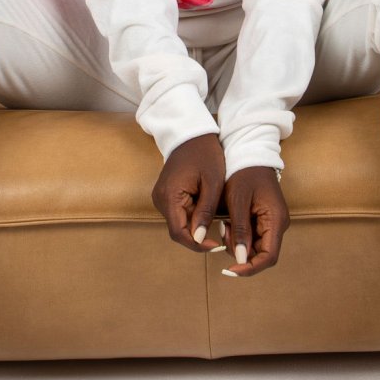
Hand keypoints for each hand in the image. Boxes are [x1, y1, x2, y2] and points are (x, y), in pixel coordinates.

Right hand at [151, 132, 226, 254]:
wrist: (192, 133)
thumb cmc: (205, 154)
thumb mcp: (213, 183)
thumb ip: (205, 211)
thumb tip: (198, 238)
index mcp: (170, 196)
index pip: (179, 232)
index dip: (196, 244)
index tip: (215, 245)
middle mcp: (160, 199)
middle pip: (177, 230)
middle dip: (197, 237)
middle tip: (219, 238)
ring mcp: (161, 197)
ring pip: (178, 223)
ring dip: (195, 227)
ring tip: (215, 225)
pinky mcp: (166, 195)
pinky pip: (178, 213)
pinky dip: (192, 217)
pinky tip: (207, 213)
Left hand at [219, 166, 289, 277]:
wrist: (251, 154)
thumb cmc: (244, 174)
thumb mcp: (238, 201)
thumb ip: (240, 230)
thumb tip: (241, 259)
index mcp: (276, 220)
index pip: (268, 257)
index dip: (250, 268)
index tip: (230, 270)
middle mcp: (278, 224)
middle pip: (262, 254)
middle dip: (240, 251)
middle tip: (223, 233)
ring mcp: (273, 222)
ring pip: (255, 247)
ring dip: (237, 242)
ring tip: (224, 223)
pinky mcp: (265, 219)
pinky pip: (253, 236)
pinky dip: (239, 234)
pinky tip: (228, 221)